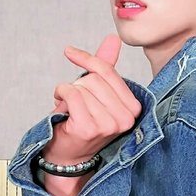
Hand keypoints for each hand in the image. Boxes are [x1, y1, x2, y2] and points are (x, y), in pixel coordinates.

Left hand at [43, 34, 141, 164]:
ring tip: (70, 110)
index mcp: (133, 107)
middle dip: (78, 85)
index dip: (88, 59)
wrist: (68, 157)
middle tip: (76, 103)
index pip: (109, 71)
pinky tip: (62, 108)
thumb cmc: (83, 123)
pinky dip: (61, 95)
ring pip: (82, 87)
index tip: (70, 52)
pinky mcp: (90, 128)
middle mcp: (126, 118)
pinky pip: (72, 94)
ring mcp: (109, 124)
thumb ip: (106, 67)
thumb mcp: (97, 93)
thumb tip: (113, 38)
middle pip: (94, 78)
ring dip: (68, 94)